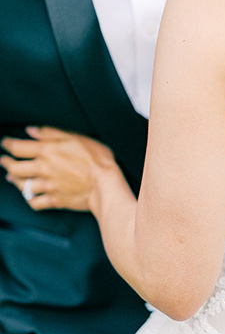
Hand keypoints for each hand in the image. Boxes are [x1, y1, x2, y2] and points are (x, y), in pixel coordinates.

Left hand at [0, 127, 117, 211]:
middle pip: (15, 168)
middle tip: (4, 160)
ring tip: (11, 177)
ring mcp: (48, 186)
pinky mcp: (55, 200)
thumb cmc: (96, 158)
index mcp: (47, 151)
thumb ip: (52, 133)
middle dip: (6, 163)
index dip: (8, 145)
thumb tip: (31, 130)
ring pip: (22, 185)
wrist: (105, 184)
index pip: (18, 148)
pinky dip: (29, 199)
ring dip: (14, 181)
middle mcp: (43, 169)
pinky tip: (29, 196)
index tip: (5, 143)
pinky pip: (35, 203)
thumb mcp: (76, 137)